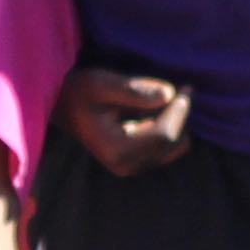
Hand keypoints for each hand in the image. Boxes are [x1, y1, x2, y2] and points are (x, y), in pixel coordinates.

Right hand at [60, 64, 194, 177]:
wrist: (63, 107)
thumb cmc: (80, 91)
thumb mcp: (102, 82)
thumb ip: (135, 90)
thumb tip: (169, 95)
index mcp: (118, 149)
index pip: (165, 135)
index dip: (180, 110)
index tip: (185, 87)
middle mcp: (127, 165)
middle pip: (176, 143)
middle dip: (178, 116)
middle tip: (175, 90)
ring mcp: (132, 167)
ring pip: (176, 146)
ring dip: (174, 122)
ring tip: (157, 101)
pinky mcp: (137, 163)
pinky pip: (169, 147)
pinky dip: (168, 127)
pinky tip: (153, 112)